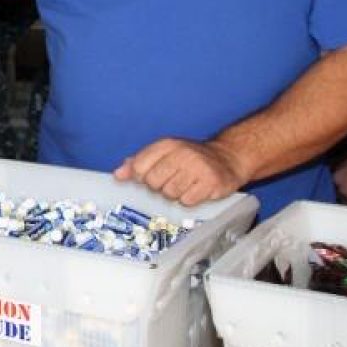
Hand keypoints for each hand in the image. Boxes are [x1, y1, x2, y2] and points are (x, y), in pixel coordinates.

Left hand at [113, 138, 248, 205]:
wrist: (228, 158)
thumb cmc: (191, 158)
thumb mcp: (164, 153)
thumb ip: (139, 162)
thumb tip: (118, 174)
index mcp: (167, 144)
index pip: (139, 166)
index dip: (141, 177)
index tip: (148, 177)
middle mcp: (182, 153)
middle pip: (153, 182)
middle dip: (159, 187)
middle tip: (171, 181)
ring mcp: (197, 167)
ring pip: (170, 193)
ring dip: (175, 194)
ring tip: (185, 184)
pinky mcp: (211, 183)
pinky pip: (187, 201)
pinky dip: (189, 199)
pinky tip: (195, 190)